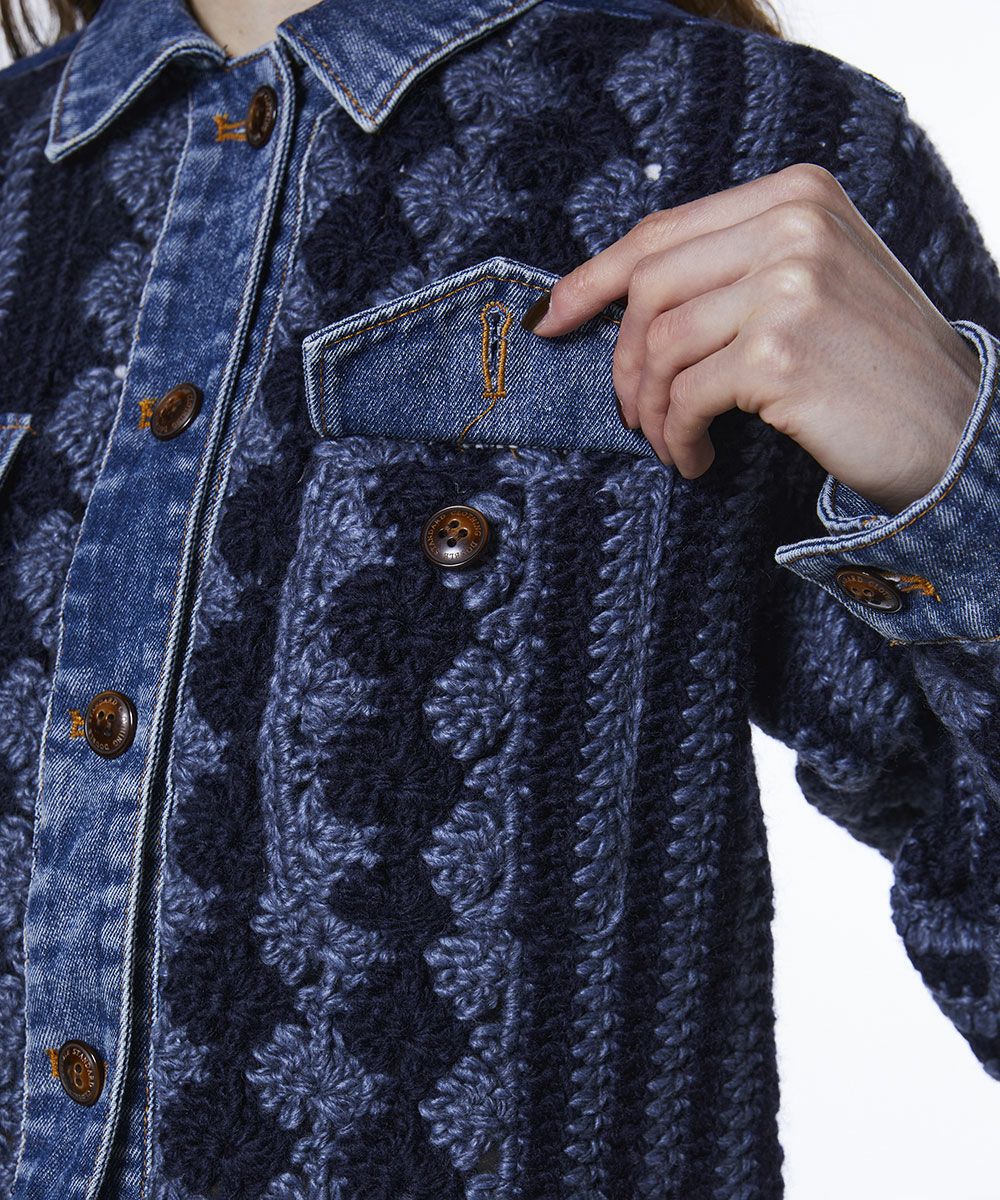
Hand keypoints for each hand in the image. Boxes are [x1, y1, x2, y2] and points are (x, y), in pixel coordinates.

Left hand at [523, 163, 981, 514]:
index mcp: (794, 194)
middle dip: (621, 360)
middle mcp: (791, 224)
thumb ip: (733, 268)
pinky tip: (695, 461)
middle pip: (648, 286)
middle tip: (628, 412)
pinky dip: (676, 438)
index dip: (594, 278)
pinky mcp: (780, 349)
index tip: (554, 317)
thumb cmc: (871, 367)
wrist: (954, 428)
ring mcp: (787, 282)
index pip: (662, 231)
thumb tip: (624, 296)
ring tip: (670, 444)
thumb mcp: (810, 284)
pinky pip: (684, 396)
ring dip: (651, 410)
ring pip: (659, 345)